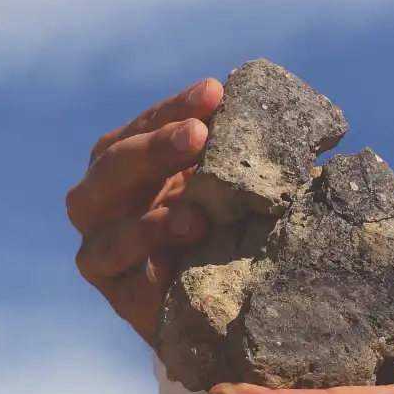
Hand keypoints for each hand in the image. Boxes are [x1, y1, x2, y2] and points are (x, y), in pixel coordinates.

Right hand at [67, 79, 223, 344]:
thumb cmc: (224, 220)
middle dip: (154, 149)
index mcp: (125, 163)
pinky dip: (149, 278)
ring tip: (195, 219)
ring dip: (152, 224)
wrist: (218, 296)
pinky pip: (127, 289)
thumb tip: (291, 127)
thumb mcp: (230, 183)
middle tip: (197, 135)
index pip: (145, 127)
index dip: (176, 109)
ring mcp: (104, 253)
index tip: (214, 92)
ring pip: (110, 234)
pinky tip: (171, 272)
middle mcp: (102, 202)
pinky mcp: (122, 301)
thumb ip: (239, 155)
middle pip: (113, 168)